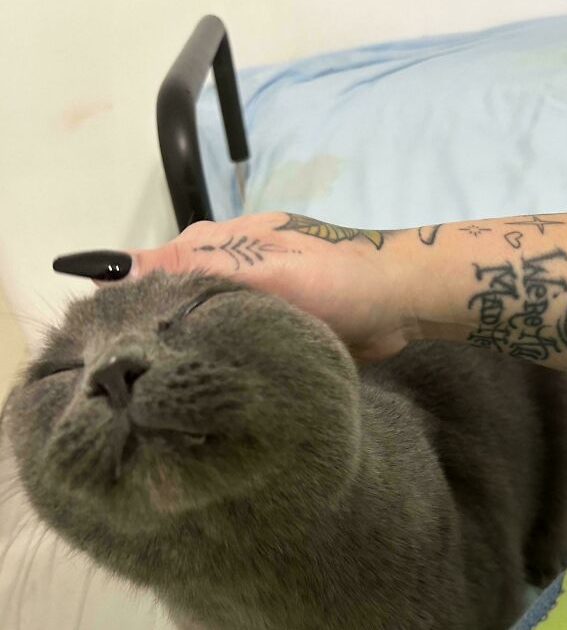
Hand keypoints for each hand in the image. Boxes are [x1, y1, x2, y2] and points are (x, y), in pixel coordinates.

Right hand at [55, 212, 416, 358]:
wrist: (397, 302)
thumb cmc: (333, 279)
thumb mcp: (259, 268)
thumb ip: (194, 268)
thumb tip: (114, 270)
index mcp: (215, 242)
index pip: (149, 269)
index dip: (125, 301)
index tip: (105, 346)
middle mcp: (224, 266)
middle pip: (172, 298)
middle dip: (154, 329)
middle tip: (135, 381)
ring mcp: (247, 294)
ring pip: (201, 321)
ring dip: (187, 345)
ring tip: (164, 387)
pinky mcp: (269, 320)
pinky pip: (230, 336)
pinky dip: (218, 353)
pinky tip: (207, 379)